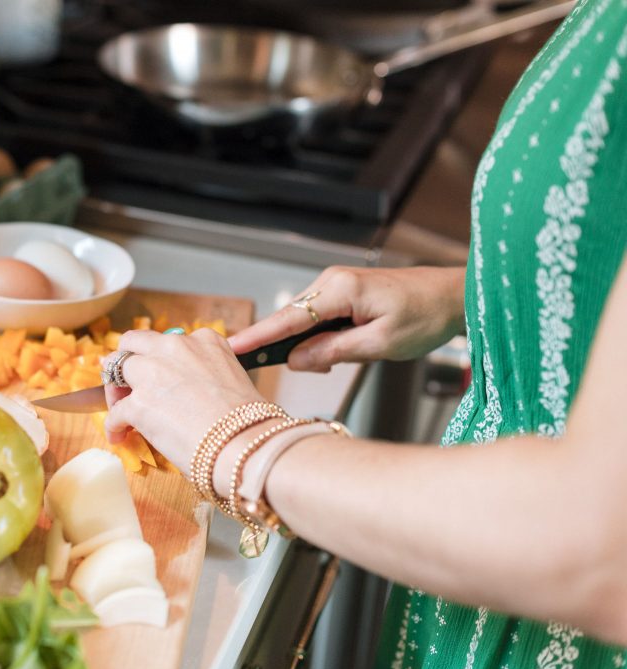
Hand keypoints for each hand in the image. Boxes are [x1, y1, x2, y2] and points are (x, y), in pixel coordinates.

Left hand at [102, 328, 263, 471]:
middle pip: (133, 343)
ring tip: (121, 414)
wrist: (246, 444)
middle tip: (126, 387)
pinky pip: (115, 412)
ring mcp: (154, 373)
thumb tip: (187, 394)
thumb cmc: (248, 422)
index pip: (168, 341)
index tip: (157, 377)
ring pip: (115, 368)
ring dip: (115, 391)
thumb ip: (205, 374)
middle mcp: (176, 348)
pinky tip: (120, 437)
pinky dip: (113, 426)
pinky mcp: (139, 403)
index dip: (157, 360)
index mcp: (204, 341)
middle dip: (126, 363)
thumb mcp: (232, 380)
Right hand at [228, 266, 465, 371]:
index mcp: (340, 290)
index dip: (258, 336)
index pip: (288, 318)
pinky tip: (339, 349)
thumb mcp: (380, 344)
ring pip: (304, 321)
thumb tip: (295, 360)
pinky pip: (318, 317)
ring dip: (310, 345)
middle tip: (311, 370)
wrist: (456, 295)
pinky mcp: (343, 290)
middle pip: (291, 320)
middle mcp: (332, 281)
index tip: (231, 348)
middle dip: (289, 348)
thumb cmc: (426, 316)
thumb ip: (333, 351)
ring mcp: (336, 283)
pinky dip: (320, 337)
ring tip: (340, 359)